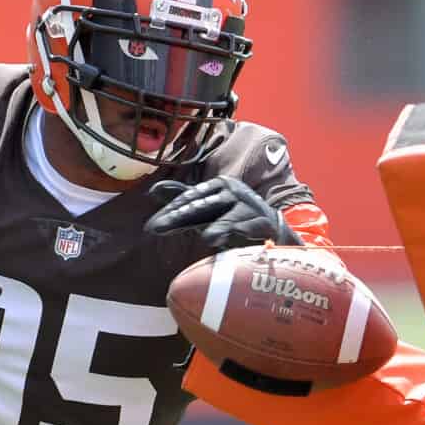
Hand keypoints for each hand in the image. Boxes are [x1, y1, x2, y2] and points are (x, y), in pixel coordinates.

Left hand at [147, 176, 296, 252]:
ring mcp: (248, 207)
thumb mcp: (208, 207)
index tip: (152, 227)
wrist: (271, 228)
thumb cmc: (233, 216)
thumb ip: (184, 198)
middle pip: (202, 206)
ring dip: (212, 226)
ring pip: (226, 217)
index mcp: (219, 185)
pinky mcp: (262, 223)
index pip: (190, 198)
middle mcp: (233, 192)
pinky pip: (248, 228)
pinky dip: (236, 232)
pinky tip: (217, 239)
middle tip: (156, 229)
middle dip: (178, 219)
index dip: (171, 212)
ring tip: (201, 237)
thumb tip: (154, 190)